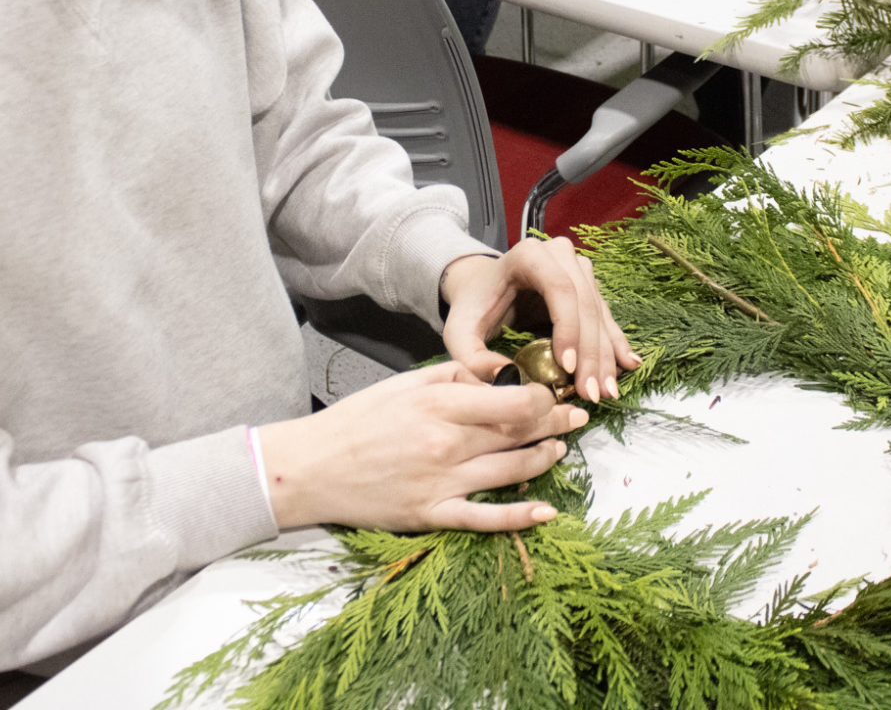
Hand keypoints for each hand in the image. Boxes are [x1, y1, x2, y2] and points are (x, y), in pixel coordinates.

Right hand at [259, 362, 586, 530]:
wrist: (312, 468)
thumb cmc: (358, 421)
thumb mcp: (406, 383)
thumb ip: (455, 376)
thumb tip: (500, 372)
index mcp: (439, 404)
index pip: (513, 401)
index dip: (544, 398)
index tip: (553, 393)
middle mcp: (446, 443)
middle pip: (519, 434)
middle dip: (556, 423)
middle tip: (578, 417)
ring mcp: (440, 482)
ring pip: (512, 471)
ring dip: (545, 459)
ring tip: (561, 448)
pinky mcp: (431, 514)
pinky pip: (484, 518)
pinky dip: (519, 517)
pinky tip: (546, 511)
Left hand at [440, 237, 639, 402]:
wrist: (480, 285)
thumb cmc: (472, 306)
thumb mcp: (458, 330)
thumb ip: (471, 357)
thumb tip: (505, 377)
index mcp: (528, 255)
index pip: (559, 289)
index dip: (569, 329)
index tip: (567, 368)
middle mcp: (559, 254)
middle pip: (584, 304)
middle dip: (591, 354)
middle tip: (591, 393)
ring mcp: (577, 267)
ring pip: (599, 313)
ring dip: (605, 355)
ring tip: (606, 391)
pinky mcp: (588, 284)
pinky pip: (605, 315)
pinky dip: (615, 343)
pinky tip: (628, 365)